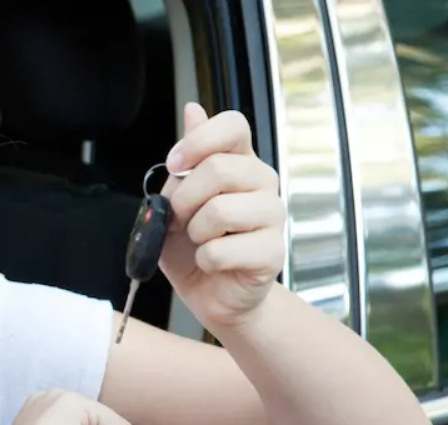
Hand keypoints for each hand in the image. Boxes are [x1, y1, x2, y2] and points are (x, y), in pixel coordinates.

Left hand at [158, 102, 286, 330]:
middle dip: (183, 199)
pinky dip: (204, 260)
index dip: (198, 141)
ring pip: (220, 210)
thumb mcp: (176, 200)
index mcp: (240, 162)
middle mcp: (262, 183)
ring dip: (194, 232)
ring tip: (200, 241)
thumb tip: (192, 109)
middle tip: (180, 219)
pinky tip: (213, 263)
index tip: (174, 165)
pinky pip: (221, 250)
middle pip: (219, 168)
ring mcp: (273, 217)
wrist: (210, 293)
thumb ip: (185, 161)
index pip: (233, 125)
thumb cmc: (194, 245)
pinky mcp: (273, 252)